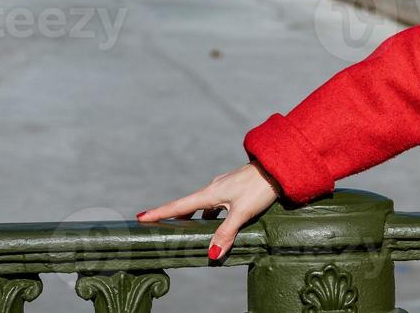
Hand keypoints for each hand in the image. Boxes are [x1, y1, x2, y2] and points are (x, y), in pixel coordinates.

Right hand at [136, 161, 280, 260]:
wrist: (278, 167)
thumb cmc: (259, 187)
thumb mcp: (242, 212)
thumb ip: (226, 232)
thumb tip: (212, 254)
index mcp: (210, 193)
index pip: (178, 206)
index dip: (159, 213)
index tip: (140, 217)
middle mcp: (214, 188)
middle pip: (188, 206)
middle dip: (174, 218)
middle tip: (161, 228)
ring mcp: (224, 187)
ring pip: (204, 206)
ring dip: (195, 218)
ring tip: (190, 232)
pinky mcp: (234, 188)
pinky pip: (216, 204)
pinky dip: (211, 214)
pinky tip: (219, 224)